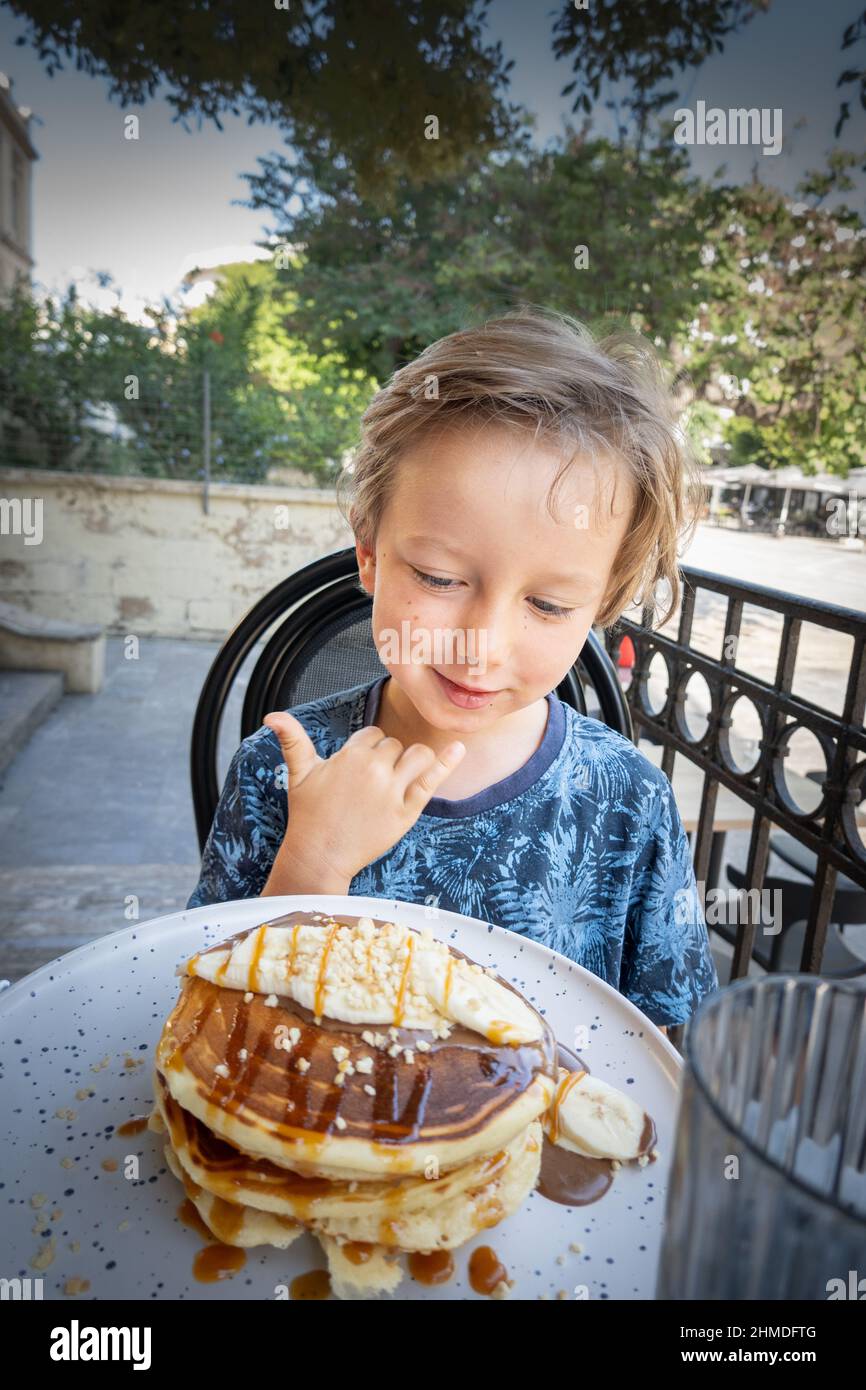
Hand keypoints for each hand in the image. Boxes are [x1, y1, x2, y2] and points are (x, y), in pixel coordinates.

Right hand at [263, 712, 465, 884]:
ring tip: (402, 776)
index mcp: (351, 755)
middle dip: (387, 759)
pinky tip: (460, 749)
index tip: (359, 770)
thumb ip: (291, 739)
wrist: (319, 855)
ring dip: (414, 760)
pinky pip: (432, 780)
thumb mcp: (299, 774)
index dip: (368, 750)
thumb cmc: (308, 815)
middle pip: (395, 746)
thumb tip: (271, 714)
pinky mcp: (407, 812)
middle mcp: (374, 769)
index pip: (374, 735)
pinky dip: (448, 762)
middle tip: (371, 785)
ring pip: (418, 755)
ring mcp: (393, 790)